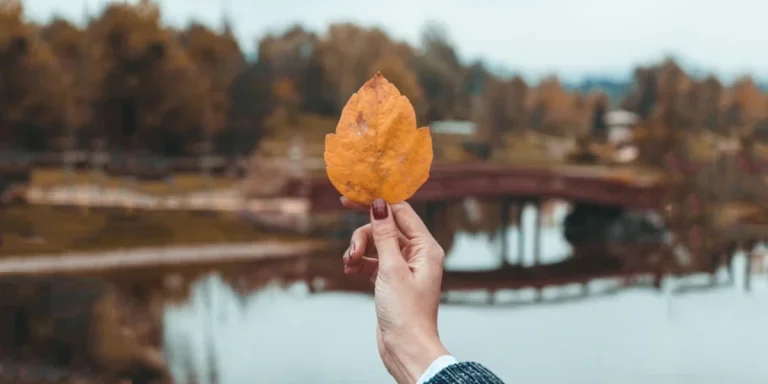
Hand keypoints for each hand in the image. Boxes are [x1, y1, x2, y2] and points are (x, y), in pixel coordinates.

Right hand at [341, 197, 449, 383]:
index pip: (401, 211)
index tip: (350, 197)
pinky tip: (350, 269)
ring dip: (359, 249)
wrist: (406, 349)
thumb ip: (383, 235)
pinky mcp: (391, 279)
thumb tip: (379, 203)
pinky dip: (360, 262)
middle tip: (352, 250)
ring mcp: (404, 267)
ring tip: (349, 264)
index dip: (376, 202)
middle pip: (385, 227)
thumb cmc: (405, 312)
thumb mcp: (391, 269)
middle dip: (365, 235)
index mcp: (427, 247)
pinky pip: (372, 260)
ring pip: (376, 244)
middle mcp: (418, 253)